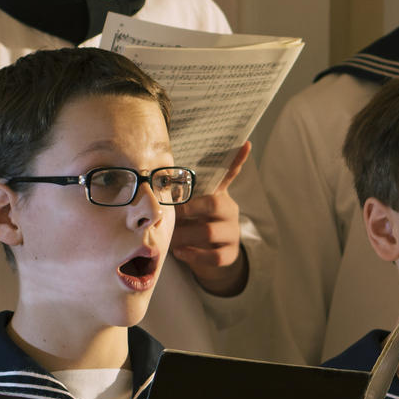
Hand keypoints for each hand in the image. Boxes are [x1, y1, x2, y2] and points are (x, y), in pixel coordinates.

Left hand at [173, 140, 251, 297]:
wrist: (208, 255)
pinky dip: (193, 255)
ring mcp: (232, 232)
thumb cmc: (191, 225)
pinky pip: (213, 255)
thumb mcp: (187, 209)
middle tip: (170, 214)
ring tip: (170, 239)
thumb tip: (153, 186)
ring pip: (209, 232)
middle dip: (187, 209)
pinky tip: (181, 252)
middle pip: (214, 204)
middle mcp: (230, 210)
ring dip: (183, 235)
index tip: (245, 143)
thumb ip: (178, 197)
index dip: (238, 160)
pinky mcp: (230, 253)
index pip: (230, 174)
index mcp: (220, 195)